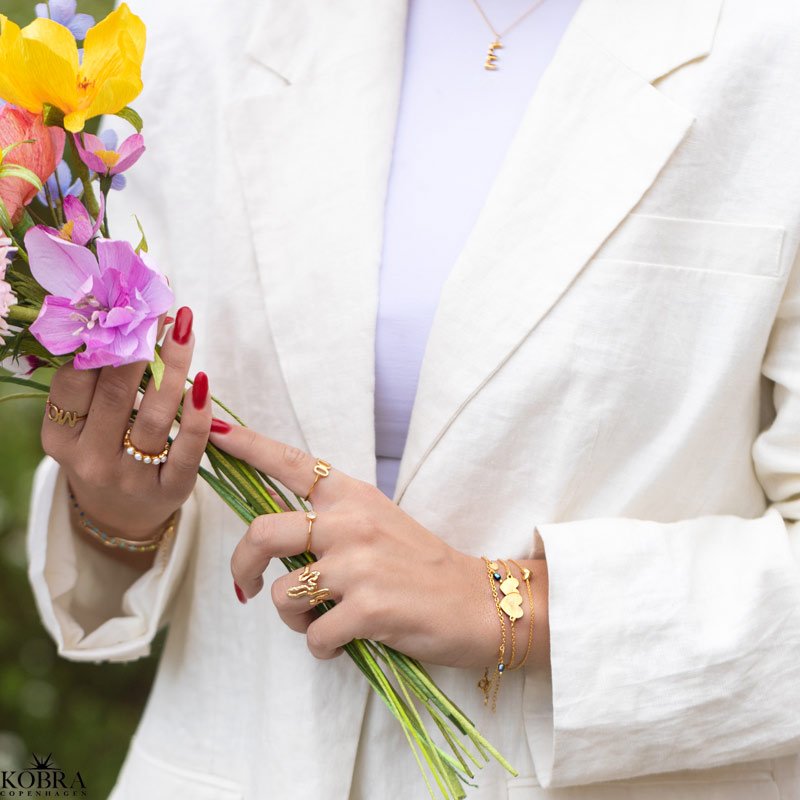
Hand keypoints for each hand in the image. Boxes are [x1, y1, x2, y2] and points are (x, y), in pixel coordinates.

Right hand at [41, 306, 210, 561]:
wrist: (121, 516)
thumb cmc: (104, 452)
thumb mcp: (84, 424)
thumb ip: (96, 382)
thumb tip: (123, 318)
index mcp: (61, 437)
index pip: (74, 383)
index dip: (99, 343)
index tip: (121, 309)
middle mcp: (91, 458)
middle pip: (116, 393)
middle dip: (138, 346)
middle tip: (158, 310)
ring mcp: (132, 476)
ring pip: (156, 415)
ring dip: (174, 366)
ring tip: (184, 329)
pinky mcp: (172, 489)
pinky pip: (188, 448)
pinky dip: (198, 415)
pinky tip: (203, 383)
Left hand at [210, 424, 547, 668]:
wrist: (480, 601)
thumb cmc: (423, 567)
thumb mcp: (379, 524)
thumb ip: (333, 523)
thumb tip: (278, 545)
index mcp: (353, 496)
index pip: (290, 463)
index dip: (247, 444)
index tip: (215, 427)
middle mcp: (351, 522)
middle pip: (262, 532)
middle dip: (242, 564)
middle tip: (246, 586)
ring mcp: (359, 563)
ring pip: (282, 593)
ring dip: (293, 619)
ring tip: (319, 623)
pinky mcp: (369, 607)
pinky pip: (314, 635)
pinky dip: (321, 647)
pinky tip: (344, 643)